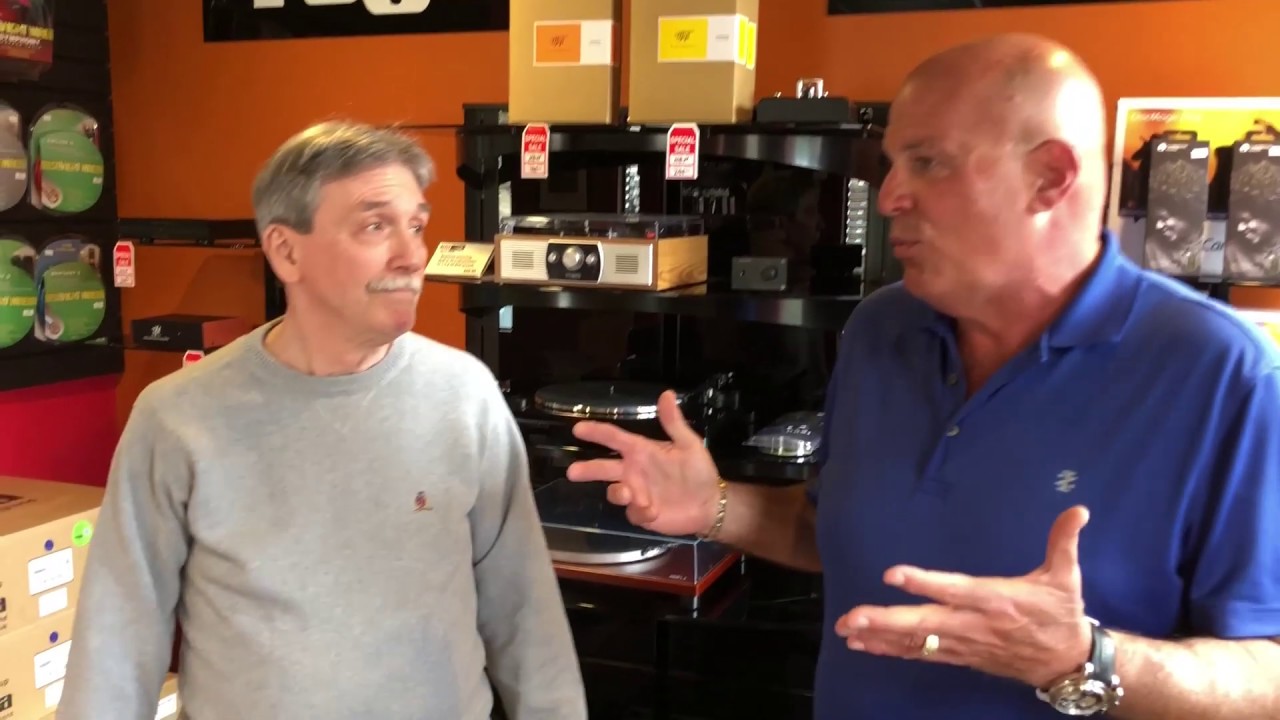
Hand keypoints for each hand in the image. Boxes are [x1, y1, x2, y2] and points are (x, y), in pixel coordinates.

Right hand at [565, 390, 721, 536]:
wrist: (710, 503)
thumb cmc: (698, 471)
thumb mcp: (689, 444)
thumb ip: (674, 422)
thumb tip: (667, 393)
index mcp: (642, 451)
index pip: (615, 438)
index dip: (596, 432)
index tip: (577, 428)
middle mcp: (634, 471)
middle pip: (603, 468)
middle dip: (587, 469)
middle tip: (572, 472)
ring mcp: (636, 493)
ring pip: (614, 492)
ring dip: (619, 493)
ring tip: (631, 495)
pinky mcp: (642, 513)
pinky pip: (632, 512)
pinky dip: (640, 511)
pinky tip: (654, 511)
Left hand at [835, 506, 1094, 688]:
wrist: (1068, 663)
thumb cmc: (1062, 615)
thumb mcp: (1067, 577)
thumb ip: (1064, 541)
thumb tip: (1078, 509)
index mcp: (997, 600)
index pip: (955, 589)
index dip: (925, 583)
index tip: (894, 575)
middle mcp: (975, 624)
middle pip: (925, 623)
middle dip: (886, 620)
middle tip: (852, 616)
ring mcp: (965, 644)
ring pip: (917, 642)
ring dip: (881, 636)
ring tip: (847, 630)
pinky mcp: (960, 657)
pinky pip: (921, 654)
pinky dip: (892, 649)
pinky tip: (865, 645)